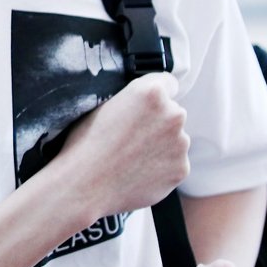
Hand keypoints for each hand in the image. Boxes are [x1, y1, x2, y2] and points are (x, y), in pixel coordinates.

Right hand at [53, 72, 189, 219]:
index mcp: (151, 92)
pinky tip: (139, 172)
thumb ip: (133, 99)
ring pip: (175, 139)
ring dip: (161, 145)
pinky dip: (162, 167)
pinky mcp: (181, 169)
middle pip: (172, 112)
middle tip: (134, 136)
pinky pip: (174, 163)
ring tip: (133, 157)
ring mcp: (180, 144)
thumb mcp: (104, 104)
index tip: (147, 106)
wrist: (85, 184)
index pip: (168, 82)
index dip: (155, 94)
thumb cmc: (87, 143)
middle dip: (158, 121)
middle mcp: (172, 114)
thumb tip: (142, 104)